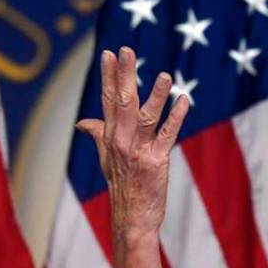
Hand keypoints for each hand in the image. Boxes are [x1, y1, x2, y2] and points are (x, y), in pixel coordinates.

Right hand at [76, 46, 187, 267]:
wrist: (131, 218)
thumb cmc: (122, 187)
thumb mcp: (107, 159)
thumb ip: (98, 136)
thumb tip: (82, 122)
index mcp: (110, 137)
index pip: (108, 100)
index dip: (109, 77)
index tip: (109, 53)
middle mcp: (121, 141)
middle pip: (122, 102)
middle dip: (125, 76)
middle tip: (126, 50)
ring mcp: (139, 151)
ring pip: (146, 117)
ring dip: (156, 95)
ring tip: (165, 75)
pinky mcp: (156, 162)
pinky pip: (167, 135)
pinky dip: (177, 118)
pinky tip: (185, 101)